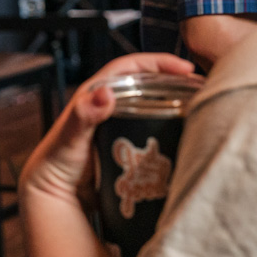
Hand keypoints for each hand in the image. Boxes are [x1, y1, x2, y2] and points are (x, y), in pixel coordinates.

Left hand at [20, 54, 197, 204]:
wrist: (53, 193)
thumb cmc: (55, 161)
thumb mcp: (70, 136)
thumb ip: (83, 116)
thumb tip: (105, 93)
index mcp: (97, 94)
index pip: (132, 67)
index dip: (159, 63)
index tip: (185, 68)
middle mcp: (111, 105)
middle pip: (148, 84)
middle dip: (175, 83)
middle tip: (203, 89)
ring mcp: (121, 124)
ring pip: (154, 107)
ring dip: (176, 106)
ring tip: (202, 110)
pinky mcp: (128, 144)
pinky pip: (154, 130)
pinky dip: (170, 130)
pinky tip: (187, 137)